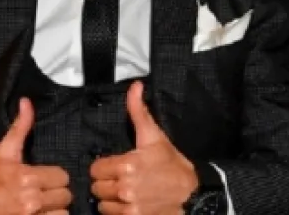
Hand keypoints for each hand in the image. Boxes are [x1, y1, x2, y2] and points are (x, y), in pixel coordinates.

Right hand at [0, 98, 71, 213]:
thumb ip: (20, 128)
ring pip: (63, 211)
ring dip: (55, 208)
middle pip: (65, 195)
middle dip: (56, 193)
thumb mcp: (4, 153)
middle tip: (43, 191)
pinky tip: (41, 213)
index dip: (54, 176)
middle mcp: (31, 199)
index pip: (62, 176)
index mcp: (27, 177)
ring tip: (43, 204)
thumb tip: (26, 103)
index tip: (44, 178)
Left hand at [90, 82, 196, 213]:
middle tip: (120, 180)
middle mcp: (125, 186)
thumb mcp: (154, 137)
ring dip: (110, 200)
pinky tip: (129, 204)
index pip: (95, 169)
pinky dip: (117, 212)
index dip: (104, 167)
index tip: (115, 167)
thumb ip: (138, 111)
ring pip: (102, 204)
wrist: (192, 194)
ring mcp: (129, 205)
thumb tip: (135, 86)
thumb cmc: (171, 164)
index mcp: (127, 164)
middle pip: (97, 187)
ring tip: (124, 193)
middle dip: (106, 183)